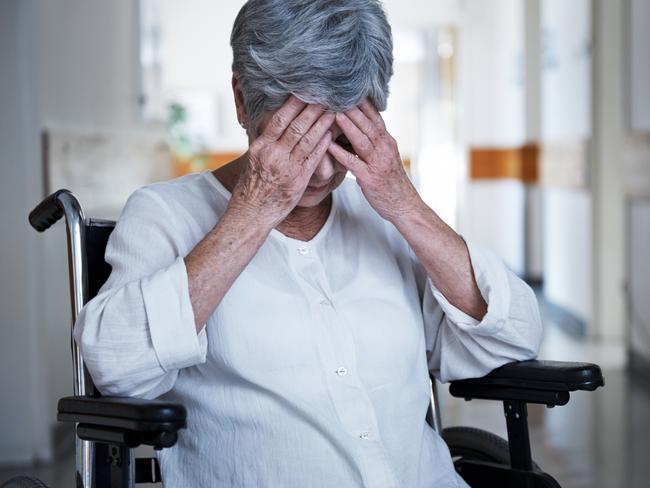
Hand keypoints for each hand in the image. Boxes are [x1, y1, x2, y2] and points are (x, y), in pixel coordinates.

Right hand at [231, 96, 334, 226]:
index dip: (293, 105)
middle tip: (325, 95)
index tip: (304, 92)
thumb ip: (265, 144)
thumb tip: (273, 127)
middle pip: (296, 126)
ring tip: (333, 111)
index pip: (279, 120)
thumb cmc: (252, 186)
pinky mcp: (297, 180)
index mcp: (260, 147)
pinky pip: (313, 159)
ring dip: (322, 124)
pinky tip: (331, 135)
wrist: (251, 213)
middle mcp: (273, 154)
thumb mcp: (253, 160)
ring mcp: (286, 167)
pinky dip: (322, 145)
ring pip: (307, 140)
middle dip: (312, 109)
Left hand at [327, 100, 421, 222]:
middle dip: (354, 109)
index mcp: (388, 142)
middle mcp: (385, 149)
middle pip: (369, 124)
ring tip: (335, 113)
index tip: (350, 90)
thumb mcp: (386, 157)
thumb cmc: (391, 183)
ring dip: (349, 126)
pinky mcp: (370, 179)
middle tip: (338, 94)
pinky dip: (341, 153)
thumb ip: (375, 143)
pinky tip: (329, 146)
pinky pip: (354, 163)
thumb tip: (361, 128)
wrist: (404, 206)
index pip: (375, 118)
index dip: (363, 104)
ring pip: (362, 140)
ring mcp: (378, 164)